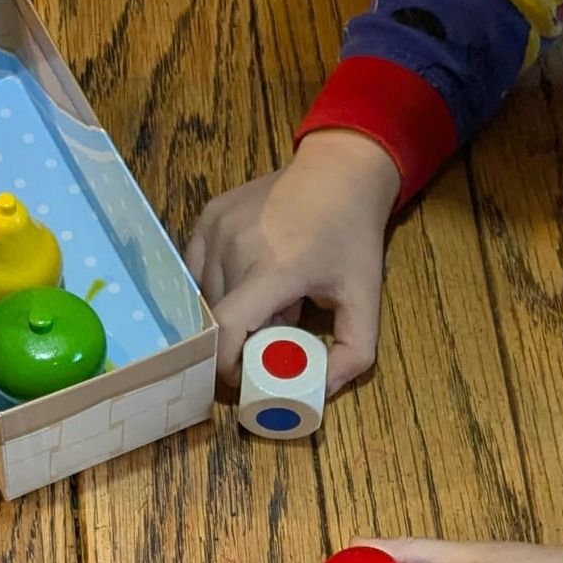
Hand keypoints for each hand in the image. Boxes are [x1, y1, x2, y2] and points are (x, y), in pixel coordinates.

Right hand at [187, 129, 399, 392]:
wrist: (339, 170)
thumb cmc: (352, 236)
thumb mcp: (366, 298)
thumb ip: (353, 353)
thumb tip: (319, 392)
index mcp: (274, 269)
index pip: (226, 329)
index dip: (224, 363)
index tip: (240, 378)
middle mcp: (236, 246)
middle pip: (217, 317)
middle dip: (238, 339)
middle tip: (269, 337)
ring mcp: (216, 228)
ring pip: (204, 295)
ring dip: (228, 312)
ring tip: (264, 303)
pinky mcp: (207, 216)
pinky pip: (196, 270)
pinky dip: (213, 287)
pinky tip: (244, 283)